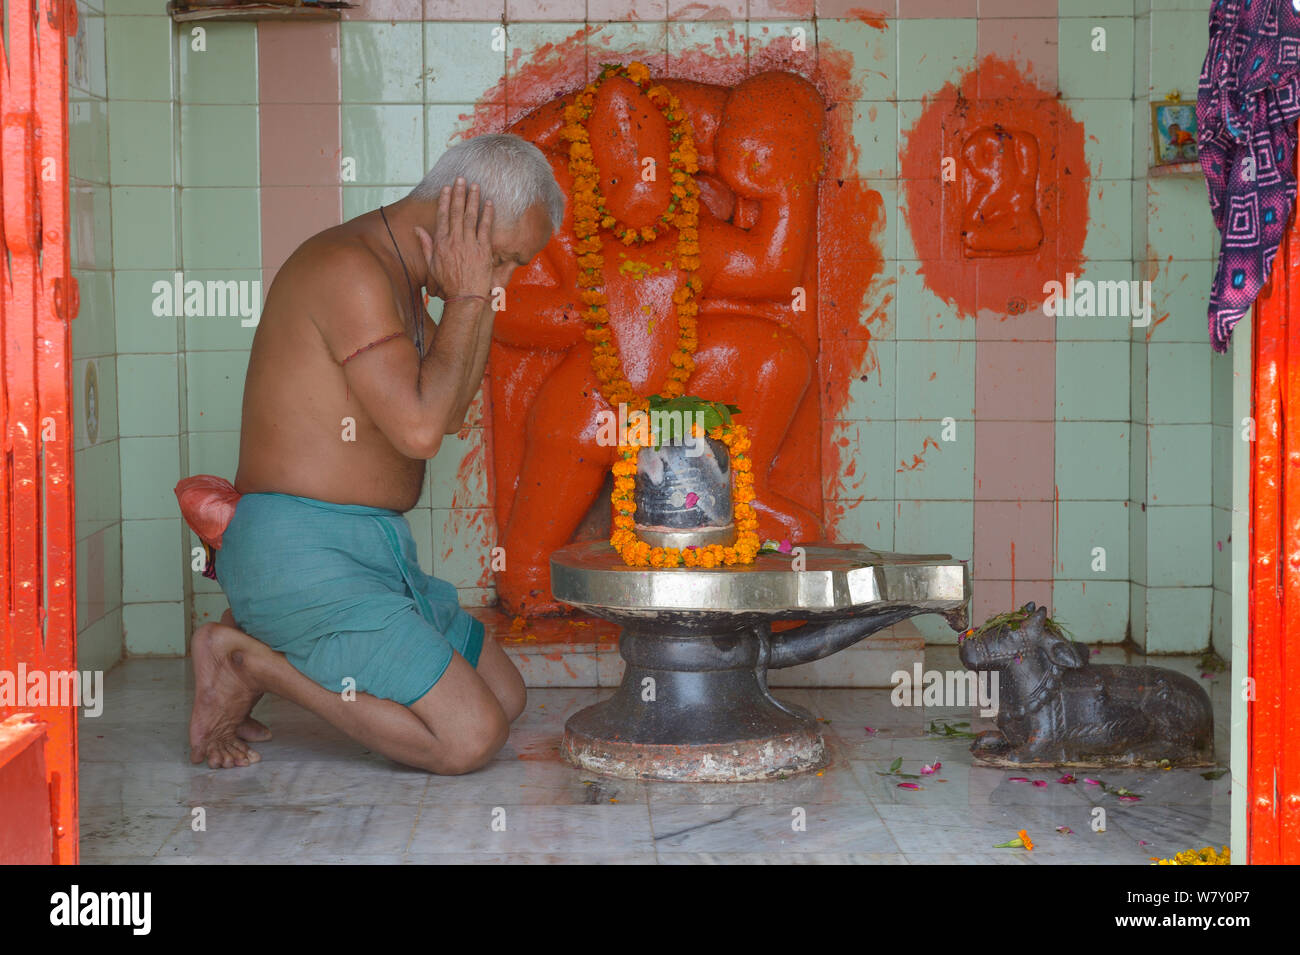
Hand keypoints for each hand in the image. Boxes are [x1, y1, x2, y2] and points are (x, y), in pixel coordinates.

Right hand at [416, 177, 493, 300]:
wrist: (465, 297)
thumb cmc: (448, 283)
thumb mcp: (432, 264)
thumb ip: (426, 244)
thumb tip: (417, 229)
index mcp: (441, 243)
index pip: (443, 216)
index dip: (445, 200)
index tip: (446, 188)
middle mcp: (454, 240)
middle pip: (456, 212)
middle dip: (459, 193)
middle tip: (461, 179)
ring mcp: (469, 244)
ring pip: (471, 216)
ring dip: (473, 199)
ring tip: (475, 186)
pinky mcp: (483, 250)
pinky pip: (485, 228)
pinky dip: (487, 214)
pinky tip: (489, 203)